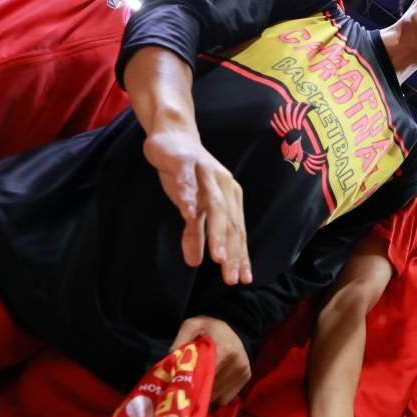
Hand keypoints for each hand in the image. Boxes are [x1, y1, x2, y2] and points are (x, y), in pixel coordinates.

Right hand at [143, 127, 250, 285]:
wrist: (174, 136)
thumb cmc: (187, 176)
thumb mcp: (191, 208)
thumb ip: (195, 233)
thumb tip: (195, 262)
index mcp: (230, 197)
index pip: (237, 231)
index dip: (240, 256)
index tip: (242, 280)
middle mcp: (223, 185)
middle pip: (230, 222)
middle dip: (232, 251)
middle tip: (231, 277)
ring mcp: (206, 173)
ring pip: (214, 205)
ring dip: (217, 231)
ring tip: (218, 256)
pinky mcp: (185, 163)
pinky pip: (188, 182)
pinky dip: (189, 196)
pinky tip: (189, 213)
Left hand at [171, 317, 250, 404]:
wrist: (234, 324)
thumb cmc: (209, 327)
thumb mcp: (191, 326)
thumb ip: (180, 341)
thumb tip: (170, 362)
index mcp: (225, 351)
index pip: (205, 377)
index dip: (190, 383)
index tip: (180, 384)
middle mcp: (237, 364)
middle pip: (211, 389)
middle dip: (196, 390)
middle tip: (186, 386)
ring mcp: (243, 372)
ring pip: (218, 397)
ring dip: (206, 394)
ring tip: (198, 383)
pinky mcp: (246, 377)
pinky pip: (226, 398)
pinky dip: (216, 395)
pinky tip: (211, 383)